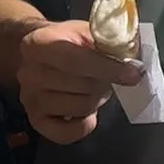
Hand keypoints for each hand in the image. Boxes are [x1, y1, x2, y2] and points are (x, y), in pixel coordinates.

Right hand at [16, 20, 142, 144]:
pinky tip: (88, 111)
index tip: (135, 73)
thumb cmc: (68, 40)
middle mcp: (29, 73)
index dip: (108, 67)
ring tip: (94, 86)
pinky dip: (84, 125)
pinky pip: (67, 133)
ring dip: (97, 98)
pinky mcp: (35, 121)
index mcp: (39, 44)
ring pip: (81, 107)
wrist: (39, 53)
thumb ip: (108, 41)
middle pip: (82, 85)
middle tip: (110, 74)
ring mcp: (30, 99)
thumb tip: (134, 58)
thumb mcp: (86, 30)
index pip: (76, 60)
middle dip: (105, 81)